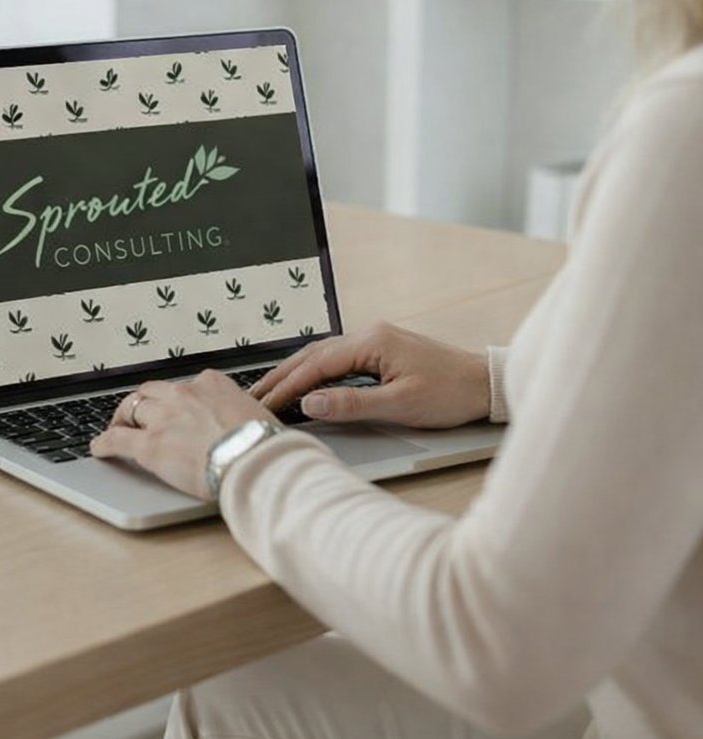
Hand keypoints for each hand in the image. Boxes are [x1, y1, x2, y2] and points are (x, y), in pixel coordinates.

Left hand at [90, 370, 278, 500]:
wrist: (254, 460)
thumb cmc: (263, 443)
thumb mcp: (258, 416)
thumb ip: (243, 415)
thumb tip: (251, 425)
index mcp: (211, 384)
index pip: (186, 385)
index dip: (177, 398)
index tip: (176, 407)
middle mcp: (183, 395)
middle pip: (153, 392)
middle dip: (144, 402)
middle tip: (139, 415)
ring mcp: (163, 419)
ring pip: (132, 408)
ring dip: (123, 418)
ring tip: (118, 427)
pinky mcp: (150, 446)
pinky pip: (117, 440)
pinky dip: (104, 443)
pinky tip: (99, 449)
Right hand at [251, 320, 490, 428]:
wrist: (484, 384)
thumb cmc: (450, 393)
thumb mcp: (400, 404)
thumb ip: (351, 403)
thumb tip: (309, 403)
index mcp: (372, 341)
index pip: (316, 364)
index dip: (287, 385)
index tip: (264, 404)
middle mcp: (370, 334)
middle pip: (313, 354)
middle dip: (282, 376)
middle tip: (253, 398)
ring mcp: (376, 340)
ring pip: (324, 354)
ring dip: (296, 373)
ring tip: (270, 392)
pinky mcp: (382, 350)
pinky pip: (338, 358)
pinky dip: (315, 371)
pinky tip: (305, 384)